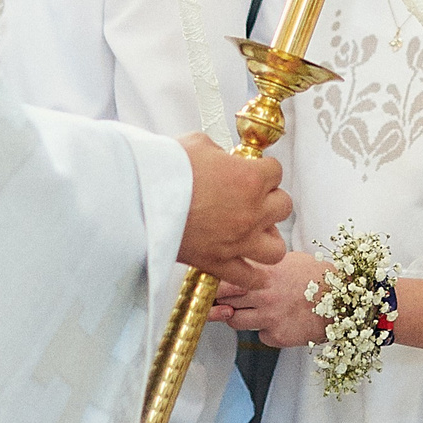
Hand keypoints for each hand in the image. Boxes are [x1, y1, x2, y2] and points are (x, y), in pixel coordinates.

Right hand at [176, 136, 287, 288]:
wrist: (139, 198)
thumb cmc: (167, 168)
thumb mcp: (198, 144)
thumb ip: (219, 152)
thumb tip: (222, 158)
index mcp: (250, 179)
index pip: (276, 171)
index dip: (263, 170)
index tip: (250, 171)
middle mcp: (251, 212)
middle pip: (283, 207)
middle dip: (269, 199)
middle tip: (252, 198)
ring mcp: (238, 241)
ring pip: (276, 248)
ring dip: (269, 238)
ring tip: (256, 231)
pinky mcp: (218, 263)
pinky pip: (249, 278)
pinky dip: (255, 277)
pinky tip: (254, 271)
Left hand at [212, 249, 331, 347]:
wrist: (342, 300)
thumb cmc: (317, 278)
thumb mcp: (287, 261)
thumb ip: (261, 268)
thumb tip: (239, 267)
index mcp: (265, 273)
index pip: (223, 281)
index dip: (214, 285)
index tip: (211, 287)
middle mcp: (264, 295)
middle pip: (224, 302)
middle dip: (223, 301)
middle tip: (230, 299)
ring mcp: (270, 317)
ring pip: (235, 322)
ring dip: (241, 317)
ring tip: (258, 309)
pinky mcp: (279, 336)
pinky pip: (260, 336)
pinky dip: (265, 331)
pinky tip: (280, 321)